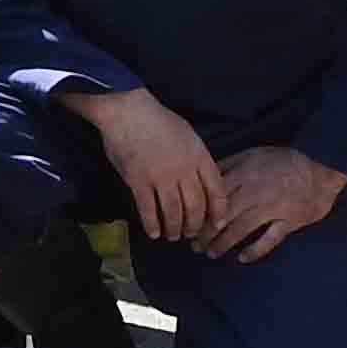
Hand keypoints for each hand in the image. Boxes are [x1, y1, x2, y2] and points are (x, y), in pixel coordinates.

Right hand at [78, 85, 221, 245]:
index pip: (216, 190)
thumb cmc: (158, 120)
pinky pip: (148, 210)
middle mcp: (184, 170)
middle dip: (195, 225)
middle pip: (195, 206)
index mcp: (199, 157)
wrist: (128, 112)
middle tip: (190, 234)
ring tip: (172, 236)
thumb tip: (201, 180)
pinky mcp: (139, 182)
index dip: (218, 211)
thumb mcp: (188, 135)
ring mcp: (161, 177)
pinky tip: (153, 233)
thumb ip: (196, 158)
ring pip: (173, 212)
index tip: (217, 225)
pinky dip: (152, 225)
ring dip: (174, 229)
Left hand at [198, 147, 346, 264]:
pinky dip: (256, 250)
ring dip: (224, 244)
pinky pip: (270, 239)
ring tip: (212, 253)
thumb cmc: (284, 160)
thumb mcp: (253, 153)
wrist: (321, 166)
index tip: (190, 225)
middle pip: (224, 217)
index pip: (215, 199)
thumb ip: (229, 164)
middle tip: (195, 246)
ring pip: (242, 230)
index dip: (201, 214)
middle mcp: (254, 194)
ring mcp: (272, 209)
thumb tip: (206, 175)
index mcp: (243, 176)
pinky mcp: (289, 221)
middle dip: (207, 234)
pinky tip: (243, 259)